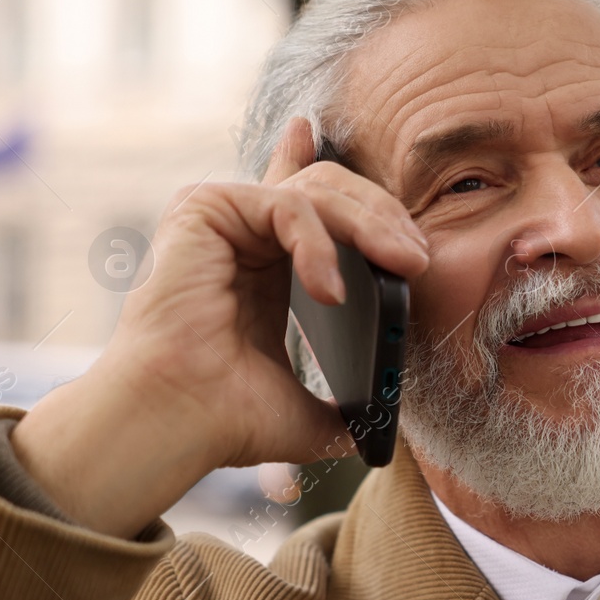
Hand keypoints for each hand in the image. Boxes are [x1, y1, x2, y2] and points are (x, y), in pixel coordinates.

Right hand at [10, 117, 430, 538]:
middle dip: (385, 218)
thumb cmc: (227, 420)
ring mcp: (224, 218)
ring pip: (318, 191)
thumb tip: (392, 426)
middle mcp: (243, 234)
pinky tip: (332, 291)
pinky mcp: (205, 209)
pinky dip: (319, 243)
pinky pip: (287, 204)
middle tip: (419, 258)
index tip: (372, 174)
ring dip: (371, 225)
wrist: (179, 424)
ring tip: (402, 266)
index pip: (309, 207)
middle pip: (332, 191)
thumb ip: (353, 402)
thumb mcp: (314, 408)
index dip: (339, 181)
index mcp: (266, 265)